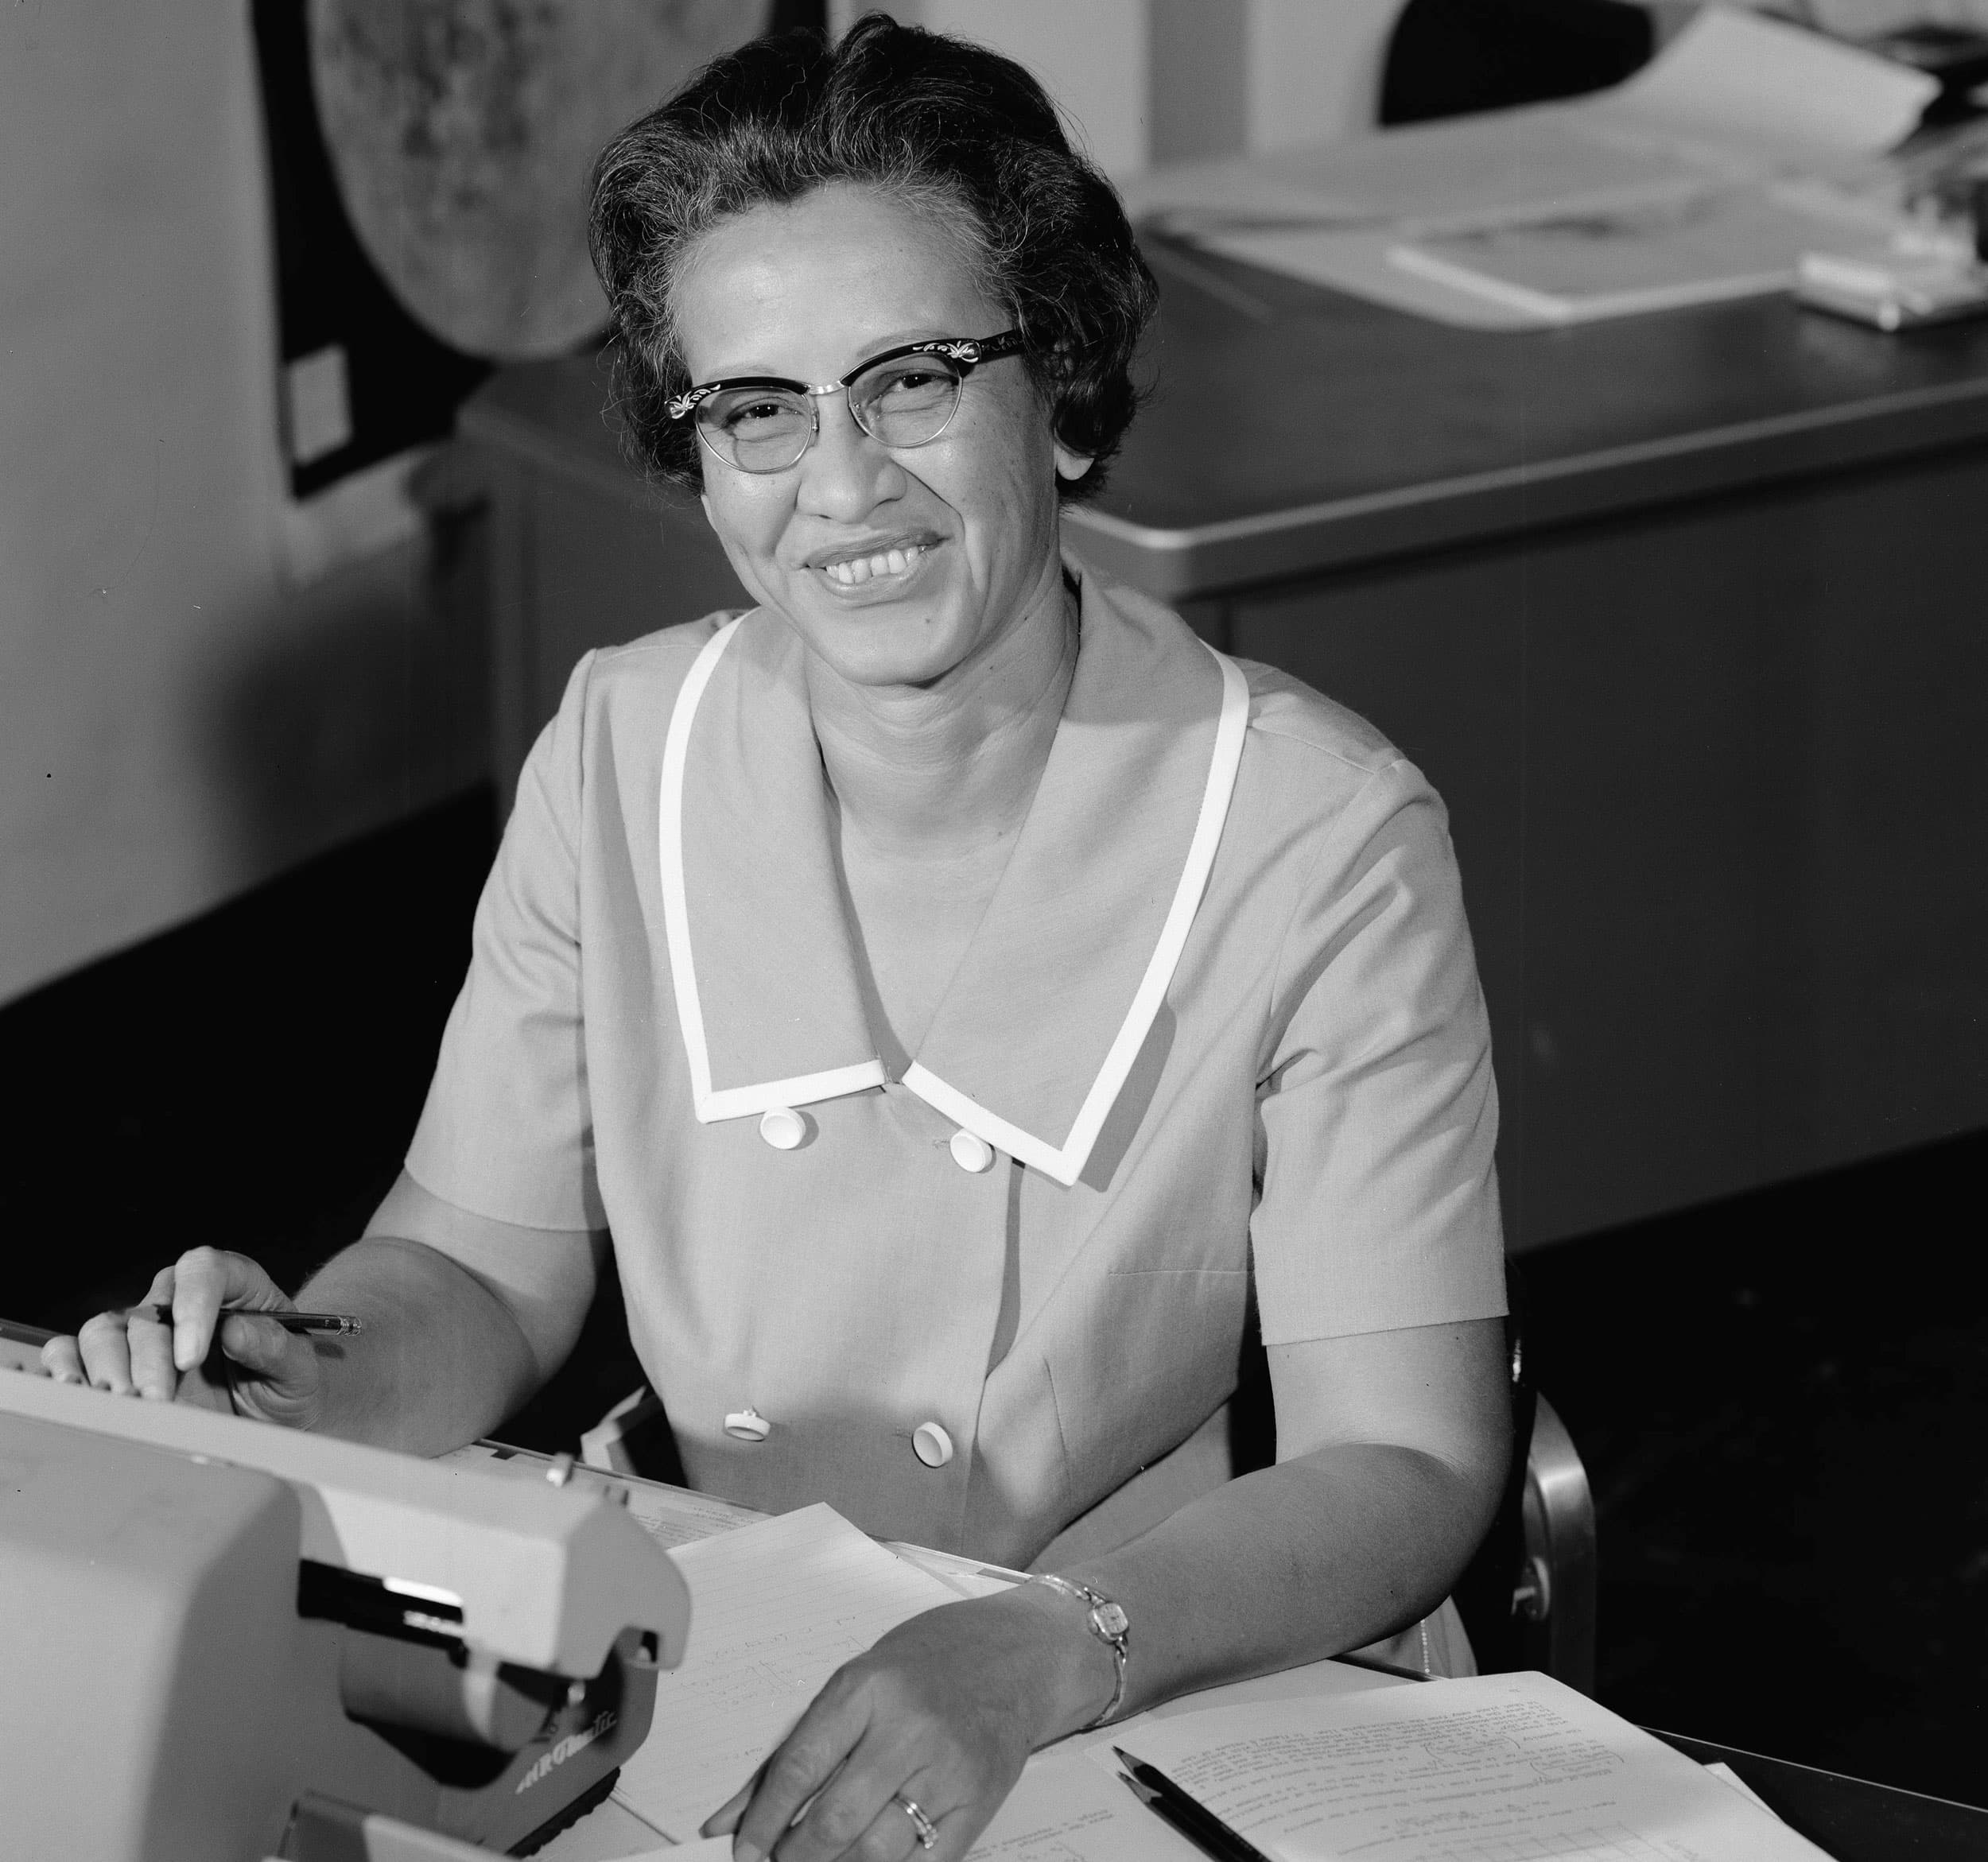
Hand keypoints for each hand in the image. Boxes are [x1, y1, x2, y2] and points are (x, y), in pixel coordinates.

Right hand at [40, 1246, 326, 1427]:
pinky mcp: (115, 1358)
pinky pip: (74, 1350)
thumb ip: (276, 1348)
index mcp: (234, 1283)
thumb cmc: (289, 1381)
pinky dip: (67, 1370)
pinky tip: (79, 1396)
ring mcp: (144, 1327)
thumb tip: (236, 1330)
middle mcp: (181, 1299)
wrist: (272, 1411)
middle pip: (149, 1313)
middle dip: (149, 1361)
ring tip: (123, 1408)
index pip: (204, 1270)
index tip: (191, 1357)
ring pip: (104, 1330)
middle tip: (156, 1403)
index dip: (193, 1307)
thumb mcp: (300, 1369)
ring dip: (106, 1370)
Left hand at [700, 1583, 1113, 1861]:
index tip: (743, 1851)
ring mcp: (949, 1769)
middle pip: (835, 1821)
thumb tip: (726, 1820)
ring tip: (822, 1860)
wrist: (1015, 1654)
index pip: (799, 1768)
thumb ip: (791, 1753)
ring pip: (875, 1852)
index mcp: (867, 1688)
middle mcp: (909, 1728)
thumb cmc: (926, 1664)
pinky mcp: (979, 1803)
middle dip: (795, 1856)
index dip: (763, 1822)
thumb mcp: (853, 1684)